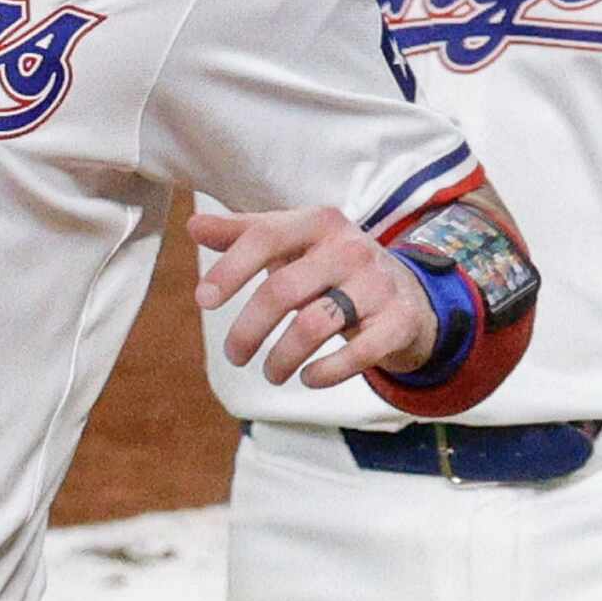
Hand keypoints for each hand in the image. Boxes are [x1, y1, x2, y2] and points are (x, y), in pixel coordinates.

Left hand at [188, 204, 436, 388]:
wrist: (407, 292)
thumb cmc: (330, 265)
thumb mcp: (291, 243)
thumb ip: (241, 233)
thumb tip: (194, 225)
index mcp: (318, 222)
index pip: (264, 238)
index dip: (229, 270)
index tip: (202, 301)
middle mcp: (350, 248)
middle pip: (282, 290)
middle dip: (248, 330)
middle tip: (234, 355)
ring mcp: (378, 284)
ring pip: (314, 326)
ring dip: (281, 358)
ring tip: (269, 373)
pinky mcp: (399, 320)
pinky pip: (358, 354)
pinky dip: (326, 373)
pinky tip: (308, 378)